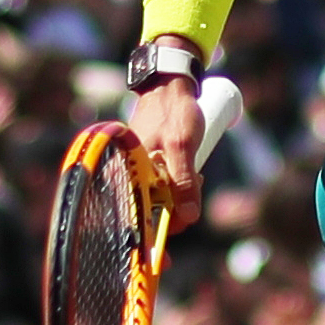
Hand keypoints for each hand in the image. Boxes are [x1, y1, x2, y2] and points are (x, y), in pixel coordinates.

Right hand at [126, 72, 207, 227]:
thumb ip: (183, 181)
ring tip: (197, 174)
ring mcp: (138, 171)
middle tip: (196, 187)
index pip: (139, 217)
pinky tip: (192, 172)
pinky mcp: (148, 167)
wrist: (171, 87)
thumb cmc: (174, 112)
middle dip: (177, 207)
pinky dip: (179, 184)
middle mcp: (127, 175)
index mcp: (127, 173)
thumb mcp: (182, 146)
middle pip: (152, 211)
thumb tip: (188, 216)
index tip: (177, 237)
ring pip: (161, 199)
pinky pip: (163, 186)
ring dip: (181, 194)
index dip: (160, 231)